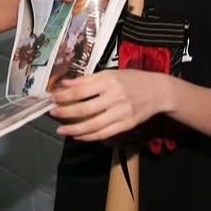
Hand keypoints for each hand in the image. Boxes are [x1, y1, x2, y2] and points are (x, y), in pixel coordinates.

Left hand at [50, 69, 169, 141]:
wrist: (158, 91)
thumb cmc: (131, 79)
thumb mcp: (110, 74)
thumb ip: (88, 79)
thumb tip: (65, 84)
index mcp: (109, 81)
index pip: (81, 90)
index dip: (64, 96)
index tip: (52, 98)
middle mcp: (114, 97)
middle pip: (85, 109)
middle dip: (65, 113)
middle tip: (52, 114)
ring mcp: (121, 113)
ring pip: (93, 125)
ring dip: (74, 130)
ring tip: (61, 131)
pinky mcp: (126, 125)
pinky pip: (104, 133)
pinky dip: (89, 136)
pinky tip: (78, 136)